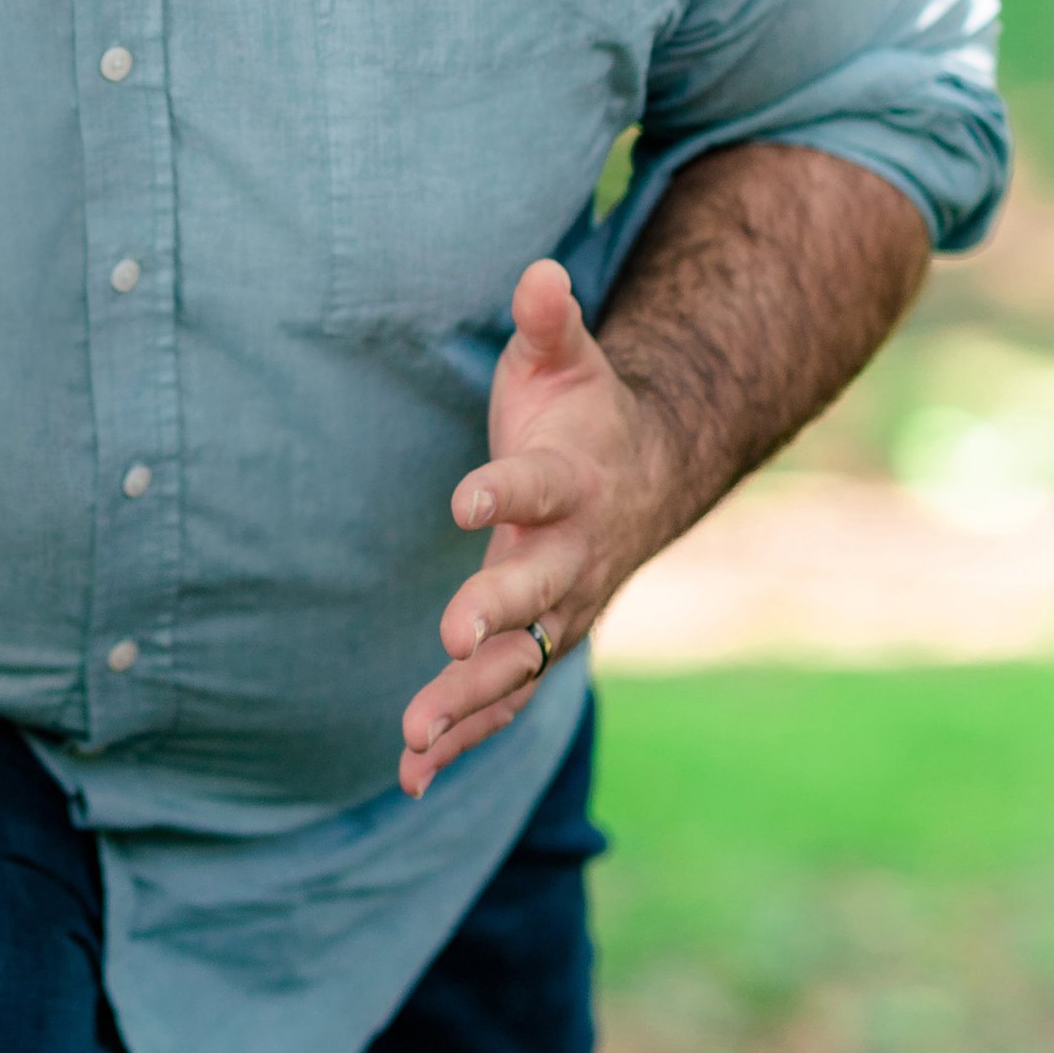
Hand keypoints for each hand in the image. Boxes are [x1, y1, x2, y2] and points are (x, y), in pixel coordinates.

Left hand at [398, 260, 669, 798]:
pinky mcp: (542, 646)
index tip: (464, 496)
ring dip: (468, 702)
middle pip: (537, 590)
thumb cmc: (582, 413)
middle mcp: (575, 554)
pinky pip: (505, 701)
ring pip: (521, 665)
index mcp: (576, 480)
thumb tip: (536, 273)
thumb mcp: (565, 360)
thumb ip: (548, 323)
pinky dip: (462, 740)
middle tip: (450, 636)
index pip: (540, 485)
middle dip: (497, 615)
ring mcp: (563, 609)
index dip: (506, 489)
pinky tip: (409, 779)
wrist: (644, 477)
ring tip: (411, 738)